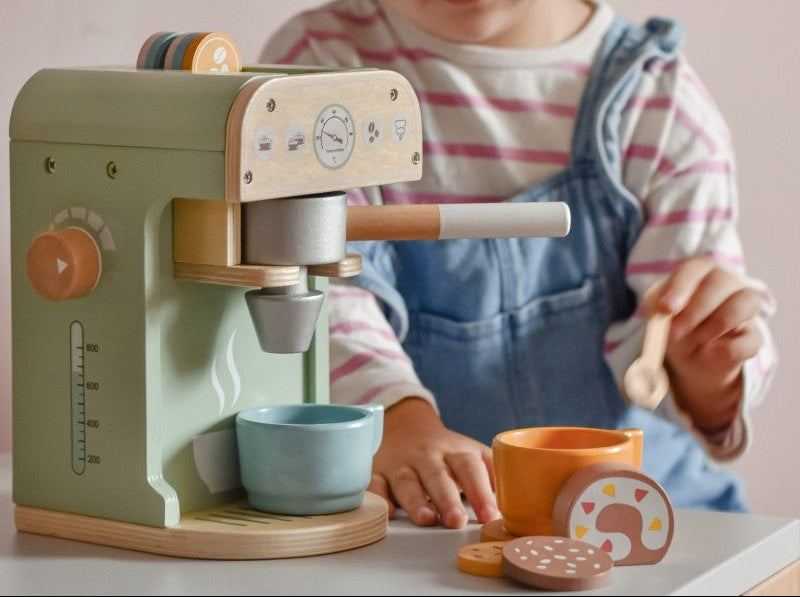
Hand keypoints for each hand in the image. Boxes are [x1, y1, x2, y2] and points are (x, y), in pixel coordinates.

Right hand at [368, 397, 500, 527]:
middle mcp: (427, 456)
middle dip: (447, 498)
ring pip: (407, 481)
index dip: (480, 491)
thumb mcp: (472, 455)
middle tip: (457, 521)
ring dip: (416, 500)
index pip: (470, 468)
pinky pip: (376, 484)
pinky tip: (388, 513)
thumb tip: (523, 505)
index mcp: (455, 452)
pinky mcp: (378, 471)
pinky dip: (380, 498)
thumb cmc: (446, 452)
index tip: (490, 515)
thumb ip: (495, 476)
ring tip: (427, 519)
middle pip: (437, 476)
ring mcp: (401, 463)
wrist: (406, 426)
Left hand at [646, 256, 763, 431]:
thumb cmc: (674, 328)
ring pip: (746, 302)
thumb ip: (658, 313)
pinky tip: (710, 354)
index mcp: (699, 273)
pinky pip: (751, 338)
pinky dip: (730, 349)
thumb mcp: (659, 320)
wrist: (691, 358)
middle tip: (676, 332)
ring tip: (696, 341)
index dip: (680, 286)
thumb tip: (663, 314)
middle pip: (721, 281)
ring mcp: (744, 308)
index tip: (666, 309)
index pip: (695, 268)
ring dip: (718, 323)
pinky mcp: (753, 336)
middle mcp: (726, 283)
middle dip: (696, 309)